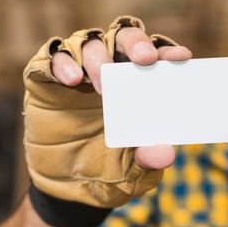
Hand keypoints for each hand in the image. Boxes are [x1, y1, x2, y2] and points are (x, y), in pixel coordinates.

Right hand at [23, 16, 190, 206]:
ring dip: (99, 57)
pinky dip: (61, 63)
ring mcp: (79, 73)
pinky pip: (50, 59)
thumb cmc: (108, 171)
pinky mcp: (45, 81)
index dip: (168, 52)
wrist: (67, 188)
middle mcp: (111, 72)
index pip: (156, 58)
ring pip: (89, 42)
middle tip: (145, 59)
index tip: (181, 57)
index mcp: (139, 87)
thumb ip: (146, 162)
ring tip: (103, 84)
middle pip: (124, 37)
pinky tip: (72, 80)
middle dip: (136, 43)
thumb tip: (165, 154)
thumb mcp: (131, 172)